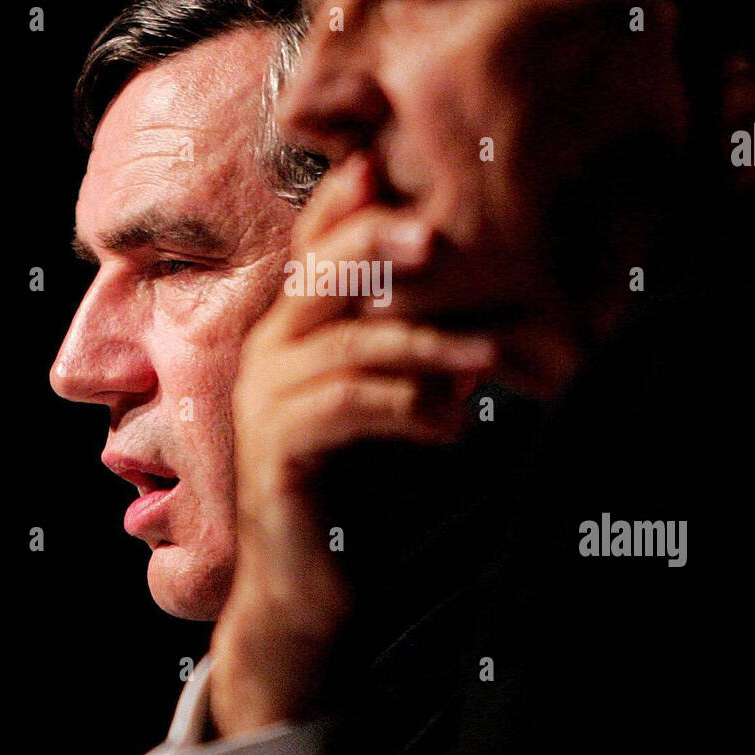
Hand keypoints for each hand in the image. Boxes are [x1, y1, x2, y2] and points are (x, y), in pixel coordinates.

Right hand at [208, 153, 497, 737]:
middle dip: (375, 246)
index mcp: (292, 335)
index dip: (343, 205)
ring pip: (345, 347)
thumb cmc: (359, 496)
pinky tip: (453, 425)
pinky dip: (405, 407)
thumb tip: (486, 322)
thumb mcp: (394, 411)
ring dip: (423, 346)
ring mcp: (265, 404)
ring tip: (489, 357)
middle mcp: (267, 356)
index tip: (385, 162)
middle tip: (439, 235)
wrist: (310, 592)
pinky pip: (344, 408)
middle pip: (316, 277)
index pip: (312, 251)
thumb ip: (415, 360)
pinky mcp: (276, 453)